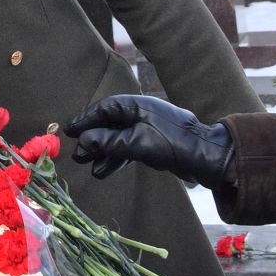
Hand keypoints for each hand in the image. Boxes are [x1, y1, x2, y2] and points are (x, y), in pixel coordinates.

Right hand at [64, 94, 234, 186]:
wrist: (207, 157)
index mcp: (137, 105)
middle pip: (109, 124)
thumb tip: (83, 141)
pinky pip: (128, 149)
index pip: (104, 108)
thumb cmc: (173, 144)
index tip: (68, 131)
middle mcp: (141, 114)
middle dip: (92, 139)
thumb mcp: (137, 143)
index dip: (85, 119)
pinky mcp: (153, 144)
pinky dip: (116, 159)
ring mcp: (147, 129)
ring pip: (118, 138)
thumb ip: (109, 142)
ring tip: (88, 166)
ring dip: (102, 152)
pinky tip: (104, 171)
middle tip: (76, 154)